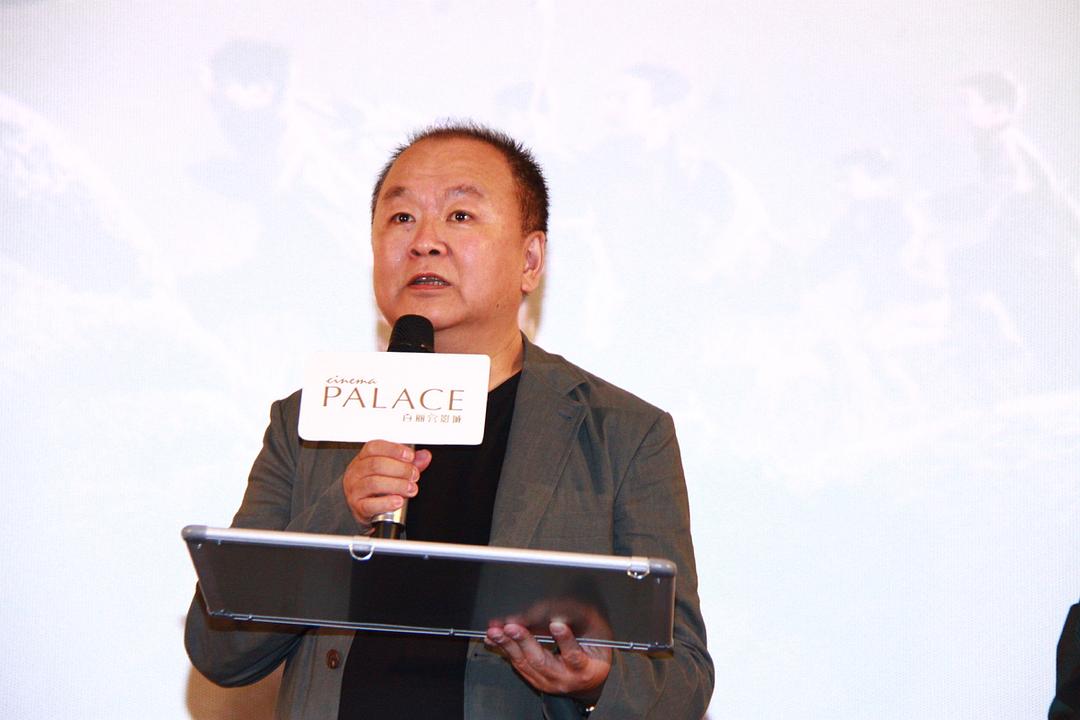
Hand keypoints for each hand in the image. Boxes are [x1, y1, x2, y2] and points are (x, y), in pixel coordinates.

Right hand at [341, 440, 430, 529]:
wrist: (365, 509)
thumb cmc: (377, 488)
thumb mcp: (393, 471)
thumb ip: (409, 463)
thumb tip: (424, 456)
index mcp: (363, 459)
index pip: (374, 447)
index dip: (394, 450)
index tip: (410, 456)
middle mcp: (356, 472)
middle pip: (376, 464)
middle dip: (400, 469)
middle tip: (414, 475)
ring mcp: (355, 490)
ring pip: (374, 483)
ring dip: (397, 485)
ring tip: (411, 489)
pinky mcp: (358, 507)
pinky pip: (370, 505)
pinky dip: (387, 503)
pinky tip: (398, 501)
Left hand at [485, 618, 611, 703]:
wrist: (588, 683)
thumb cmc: (594, 658)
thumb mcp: (598, 641)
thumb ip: (587, 625)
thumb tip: (570, 605)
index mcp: (584, 669)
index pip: (574, 656)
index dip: (565, 641)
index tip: (557, 625)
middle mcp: (563, 678)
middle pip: (542, 661)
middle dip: (524, 642)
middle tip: (512, 627)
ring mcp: (546, 682)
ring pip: (524, 663)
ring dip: (508, 645)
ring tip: (497, 631)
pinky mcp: (534, 679)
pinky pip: (516, 664)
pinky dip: (504, 649)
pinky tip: (495, 638)